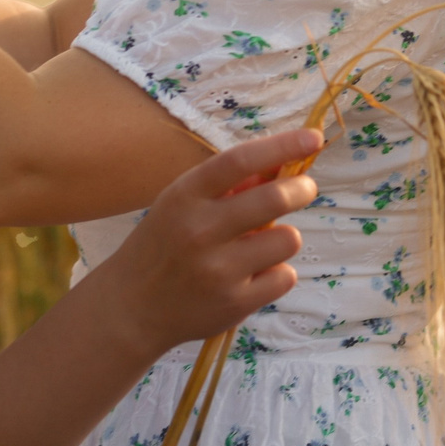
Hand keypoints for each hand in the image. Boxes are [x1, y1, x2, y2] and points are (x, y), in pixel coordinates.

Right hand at [89, 129, 314, 356]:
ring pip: (288, 239)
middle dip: (301, 189)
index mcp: (185, 196)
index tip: (313, 137)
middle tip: (305, 188)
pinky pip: (285, 277)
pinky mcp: (235, 302)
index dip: (281, 145)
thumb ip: (229, 187)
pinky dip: (276, 274)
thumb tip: (282, 164)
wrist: (132, 308)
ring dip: (283, 238)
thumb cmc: (163, 246)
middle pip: (274, 198)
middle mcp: (200, 230)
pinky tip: (252, 277)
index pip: (239, 161)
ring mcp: (218, 269)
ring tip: (261, 247)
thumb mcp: (182, 205)